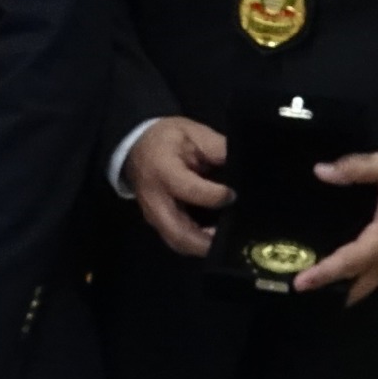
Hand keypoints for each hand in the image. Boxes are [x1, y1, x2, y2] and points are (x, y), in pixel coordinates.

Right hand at [124, 117, 229, 258]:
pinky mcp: (156, 223)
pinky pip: (176, 239)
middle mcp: (155, 199)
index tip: (233, 195)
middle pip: (179, 233)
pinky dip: (196, 243)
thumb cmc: (167, 138)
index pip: (190, 190)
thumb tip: (241, 165)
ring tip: (224, 238)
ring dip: (202, 246)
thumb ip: (217, 148)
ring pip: (177, 242)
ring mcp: (152, 215)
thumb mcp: (193, 132)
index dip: (214, 196)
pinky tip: (213, 236)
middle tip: (231, 235)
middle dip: (206, 241)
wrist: (136, 146)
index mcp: (163, 170)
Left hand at [294, 151, 377, 305]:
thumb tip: (321, 171)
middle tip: (300, 289)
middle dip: (328, 290)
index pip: (349, 262)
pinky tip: (341, 274)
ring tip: (314, 284)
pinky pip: (374, 277)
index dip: (324, 273)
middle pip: (355, 284)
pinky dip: (355, 281)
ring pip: (366, 285)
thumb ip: (356, 168)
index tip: (300, 283)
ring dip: (342, 288)